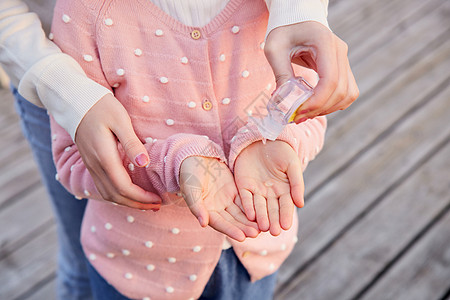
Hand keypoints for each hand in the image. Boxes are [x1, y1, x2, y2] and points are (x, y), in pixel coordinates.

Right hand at [75, 94, 160, 209]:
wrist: (76, 102)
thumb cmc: (102, 107)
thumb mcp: (120, 121)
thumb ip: (132, 144)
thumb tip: (144, 164)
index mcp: (104, 157)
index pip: (124, 188)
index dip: (141, 197)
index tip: (158, 199)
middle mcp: (95, 166)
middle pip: (116, 196)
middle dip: (137, 204)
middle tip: (157, 206)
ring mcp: (91, 166)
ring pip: (108, 194)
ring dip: (128, 203)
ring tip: (146, 204)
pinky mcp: (91, 164)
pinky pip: (103, 187)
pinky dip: (118, 196)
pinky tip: (130, 194)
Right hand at [180, 156, 259, 241]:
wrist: (196, 157)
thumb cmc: (189, 174)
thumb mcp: (191, 189)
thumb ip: (197, 206)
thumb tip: (203, 223)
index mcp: (206, 212)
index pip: (220, 224)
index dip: (231, 231)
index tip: (242, 237)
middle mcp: (217, 209)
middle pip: (233, 221)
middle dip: (244, 228)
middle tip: (257, 233)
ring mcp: (227, 201)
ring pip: (241, 213)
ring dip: (251, 221)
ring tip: (263, 227)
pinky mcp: (234, 192)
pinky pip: (245, 201)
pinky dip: (253, 208)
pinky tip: (263, 212)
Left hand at [234, 140, 303, 235]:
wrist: (262, 136)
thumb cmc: (281, 150)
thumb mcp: (292, 164)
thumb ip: (296, 183)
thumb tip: (300, 204)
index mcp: (284, 189)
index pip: (285, 206)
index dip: (285, 216)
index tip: (286, 226)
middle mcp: (270, 193)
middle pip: (272, 210)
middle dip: (273, 221)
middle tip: (274, 232)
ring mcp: (257, 191)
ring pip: (259, 207)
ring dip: (261, 218)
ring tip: (263, 228)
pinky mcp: (244, 186)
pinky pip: (246, 198)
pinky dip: (248, 207)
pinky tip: (250, 215)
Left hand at [264, 21, 358, 121]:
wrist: (296, 18)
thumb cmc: (284, 30)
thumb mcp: (275, 48)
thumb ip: (280, 73)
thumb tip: (284, 102)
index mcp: (324, 43)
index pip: (330, 80)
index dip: (316, 101)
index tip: (298, 112)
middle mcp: (339, 51)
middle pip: (341, 90)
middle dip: (319, 108)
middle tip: (297, 117)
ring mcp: (344, 59)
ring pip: (348, 94)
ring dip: (328, 109)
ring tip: (305, 114)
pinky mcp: (342, 67)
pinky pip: (346, 91)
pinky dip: (333, 104)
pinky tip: (315, 107)